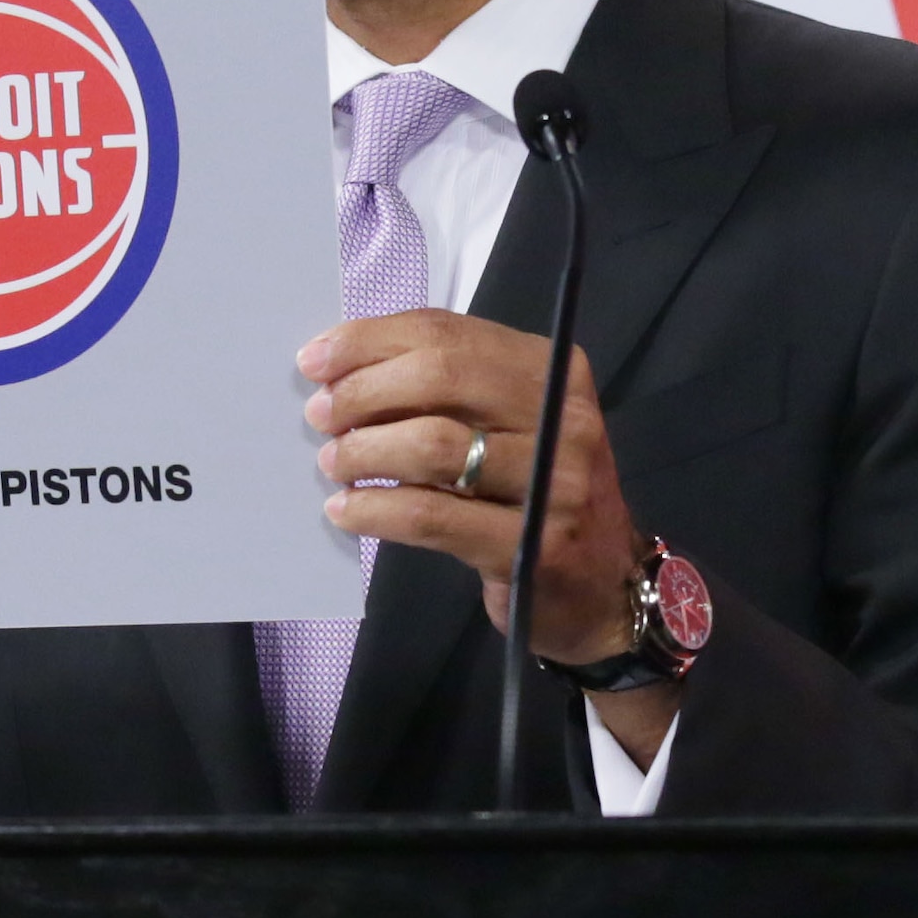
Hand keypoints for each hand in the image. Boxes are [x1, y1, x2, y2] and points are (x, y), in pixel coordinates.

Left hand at [298, 311, 642, 665]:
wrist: (603, 584)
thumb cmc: (537, 491)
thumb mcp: (509, 424)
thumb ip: (446, 389)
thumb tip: (342, 367)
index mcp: (552, 370)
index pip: (448, 333)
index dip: (370, 342)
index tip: (315, 362)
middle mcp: (564, 417)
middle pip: (442, 376)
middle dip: (363, 392)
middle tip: (321, 417)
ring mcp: (556, 482)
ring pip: (435, 445)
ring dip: (364, 451)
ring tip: (333, 464)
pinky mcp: (532, 546)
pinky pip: (432, 516)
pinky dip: (376, 510)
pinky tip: (347, 510)